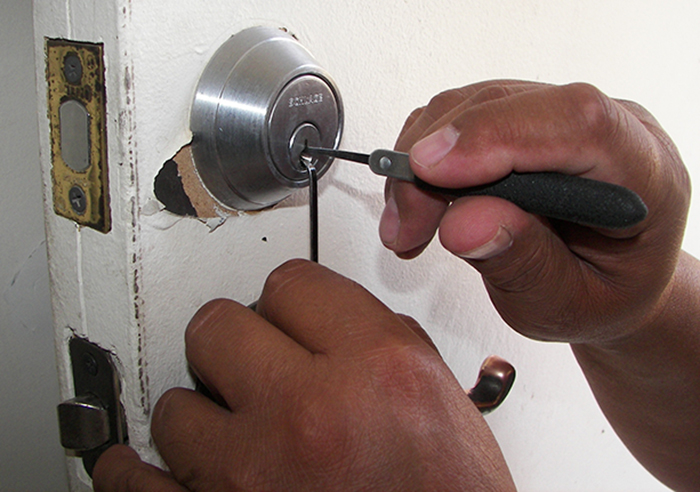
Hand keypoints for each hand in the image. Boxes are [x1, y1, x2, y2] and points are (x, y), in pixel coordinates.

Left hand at [93, 260, 514, 490]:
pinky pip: (134, 484)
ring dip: (199, 412)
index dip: (290, 298)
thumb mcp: (447, 407)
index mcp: (377, 371)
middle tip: (248, 360)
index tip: (285, 312)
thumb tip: (333, 323)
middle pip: (219, 326)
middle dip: (236, 339)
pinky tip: (149, 465)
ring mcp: (253, 477)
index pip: (291, 283)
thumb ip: (384, 346)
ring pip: (175, 405)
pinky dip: (138, 473)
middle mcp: (311, 416)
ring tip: (225, 427)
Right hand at [380, 80, 689, 343]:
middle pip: (507, 106)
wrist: (603, 281)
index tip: (429, 172)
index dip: (496, 134)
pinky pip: (457, 117)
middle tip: (406, 227)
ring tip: (407, 229)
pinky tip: (417, 208)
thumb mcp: (566, 305)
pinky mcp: (518, 120)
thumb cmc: (599, 294)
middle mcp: (605, 126)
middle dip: (436, 164)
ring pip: (470, 105)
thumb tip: (461, 223)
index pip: (578, 121)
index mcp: (643, 171)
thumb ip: (524, 266)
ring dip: (419, 165)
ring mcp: (557, 117)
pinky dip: (422, 161)